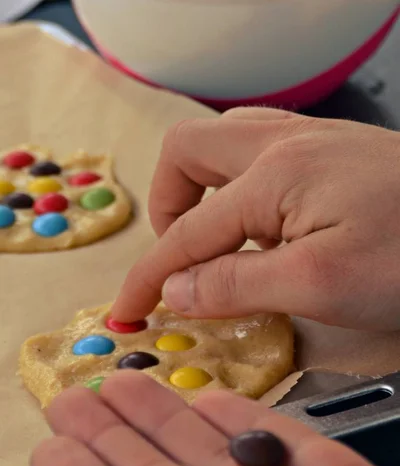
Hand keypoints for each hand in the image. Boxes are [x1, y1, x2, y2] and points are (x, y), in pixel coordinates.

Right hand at [112, 108, 399, 330]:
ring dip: (202, 192)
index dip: (149, 276)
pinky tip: (263, 225)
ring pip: (222, 145)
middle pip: (188, 153)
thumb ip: (237, 284)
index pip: (186, 232)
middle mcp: (282, 143)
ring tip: (216, 240)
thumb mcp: (321, 283)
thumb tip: (176, 289)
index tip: (128, 309)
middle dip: (169, 209)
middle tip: (183, 259)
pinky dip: (238, 189)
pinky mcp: (331, 152)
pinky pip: (257, 153)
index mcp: (272, 174)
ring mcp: (309, 140)